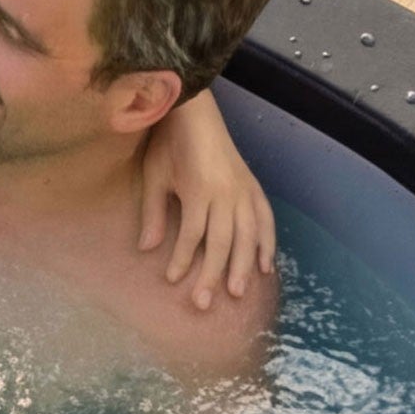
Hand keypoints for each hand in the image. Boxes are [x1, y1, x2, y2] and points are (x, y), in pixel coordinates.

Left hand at [137, 88, 278, 312]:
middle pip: (222, 241)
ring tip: (237, 293)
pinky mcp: (252, 186)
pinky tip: (265, 266)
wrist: (196, 110)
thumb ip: (154, 213)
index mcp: (200, 189)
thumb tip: (147, 249)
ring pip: (247, 234)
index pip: (193, 234)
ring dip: (242, 265)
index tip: (174, 281)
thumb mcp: (155, 175)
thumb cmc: (169, 143)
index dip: (183, 259)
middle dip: (213, 274)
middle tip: (204, 303)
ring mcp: (243, 189)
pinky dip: (267, 242)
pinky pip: (265, 218)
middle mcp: (226, 192)